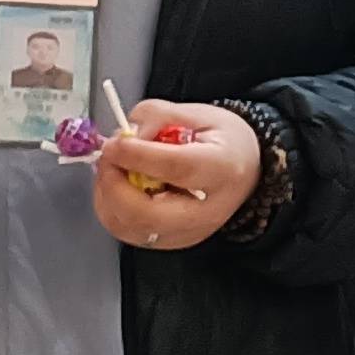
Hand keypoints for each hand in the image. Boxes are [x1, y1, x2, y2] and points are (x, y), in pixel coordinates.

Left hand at [91, 99, 257, 251]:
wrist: (246, 171)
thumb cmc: (224, 141)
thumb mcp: (200, 114)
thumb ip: (158, 116)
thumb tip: (125, 135)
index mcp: (222, 169)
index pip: (176, 168)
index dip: (137, 156)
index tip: (114, 143)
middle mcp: (208, 210)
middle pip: (148, 213)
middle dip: (114, 185)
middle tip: (107, 157)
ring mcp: (189, 232)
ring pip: (130, 227)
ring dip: (108, 197)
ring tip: (113, 170)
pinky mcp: (173, 241)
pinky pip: (128, 232)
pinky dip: (112, 209)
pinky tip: (119, 187)